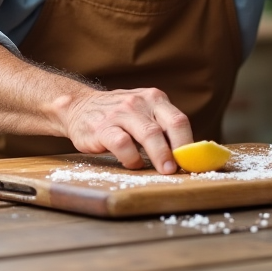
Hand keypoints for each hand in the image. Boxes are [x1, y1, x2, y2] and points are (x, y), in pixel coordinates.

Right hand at [60, 88, 192, 173]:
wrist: (78, 107)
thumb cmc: (118, 116)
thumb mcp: (143, 112)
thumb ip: (162, 128)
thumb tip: (188, 156)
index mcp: (154, 99)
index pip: (179, 120)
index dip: (189, 144)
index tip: (193, 163)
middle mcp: (140, 102)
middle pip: (168, 127)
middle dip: (177, 151)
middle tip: (180, 169)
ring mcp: (121, 113)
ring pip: (148, 134)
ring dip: (159, 155)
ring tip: (164, 171)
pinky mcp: (102, 128)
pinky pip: (122, 144)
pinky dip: (131, 158)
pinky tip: (133, 163)